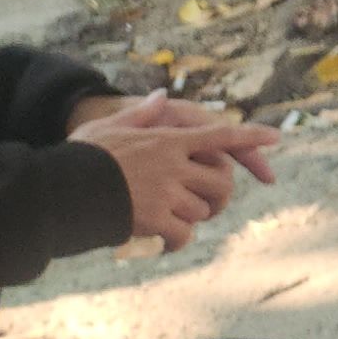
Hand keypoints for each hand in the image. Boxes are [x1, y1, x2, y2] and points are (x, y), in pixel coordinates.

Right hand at [71, 104, 281, 251]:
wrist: (61, 190)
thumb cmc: (83, 157)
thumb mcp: (111, 127)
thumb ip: (141, 114)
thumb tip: (160, 96)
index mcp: (169, 139)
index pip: (221, 134)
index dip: (251, 136)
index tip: (276, 137)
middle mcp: (174, 163)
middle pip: (222, 180)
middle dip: (221, 195)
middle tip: (211, 204)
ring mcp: (167, 191)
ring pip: (204, 208)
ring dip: (196, 218)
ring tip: (179, 221)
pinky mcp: (156, 217)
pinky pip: (183, 233)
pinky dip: (179, 241)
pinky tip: (168, 242)